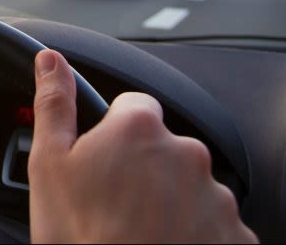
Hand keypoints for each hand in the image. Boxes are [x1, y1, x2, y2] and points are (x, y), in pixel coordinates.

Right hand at [28, 49, 256, 243]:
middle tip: (113, 207)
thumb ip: (55, 104)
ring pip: (189, 188)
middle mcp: (187, 154)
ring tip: (138, 234)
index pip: (133, 107)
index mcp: (140, 129)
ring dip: (170, 204)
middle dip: (143, 170)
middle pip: (163, 148)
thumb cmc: (81, 238)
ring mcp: (216, 197)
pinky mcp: (236, 236)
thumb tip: (50, 60)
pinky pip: (214, 225)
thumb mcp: (49, 166)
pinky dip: (194, 235)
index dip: (113, 133)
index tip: (101, 164)